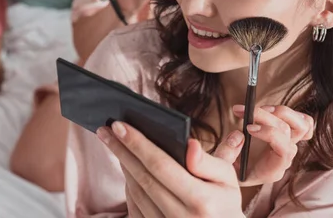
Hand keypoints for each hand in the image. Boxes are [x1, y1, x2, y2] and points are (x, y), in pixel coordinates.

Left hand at [98, 122, 244, 217]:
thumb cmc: (224, 204)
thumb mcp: (228, 180)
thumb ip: (210, 161)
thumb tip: (189, 145)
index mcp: (201, 201)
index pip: (160, 165)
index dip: (138, 143)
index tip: (118, 125)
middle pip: (142, 177)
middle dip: (121, 150)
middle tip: (105, 130)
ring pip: (135, 193)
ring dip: (123, 166)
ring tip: (114, 144)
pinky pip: (135, 207)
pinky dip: (128, 185)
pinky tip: (125, 167)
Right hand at [231, 104, 313, 185]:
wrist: (233, 172)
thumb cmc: (228, 169)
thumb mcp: (222, 166)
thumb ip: (226, 153)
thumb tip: (239, 134)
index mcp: (272, 170)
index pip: (285, 150)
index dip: (269, 134)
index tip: (248, 128)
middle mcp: (284, 157)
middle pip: (288, 132)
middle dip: (265, 117)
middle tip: (243, 111)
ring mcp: (288, 145)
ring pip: (302, 125)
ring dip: (279, 112)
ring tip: (256, 109)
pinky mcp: (288, 135)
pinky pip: (305, 123)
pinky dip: (292, 114)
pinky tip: (270, 112)